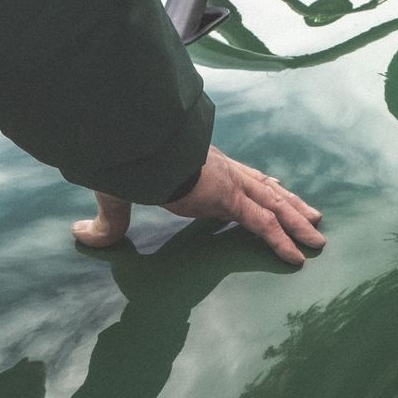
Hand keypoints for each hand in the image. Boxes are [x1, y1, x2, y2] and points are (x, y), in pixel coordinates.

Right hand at [73, 146, 324, 265]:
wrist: (130, 140)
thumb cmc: (122, 158)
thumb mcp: (115, 194)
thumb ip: (106, 220)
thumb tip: (80, 233)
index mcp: (199, 166)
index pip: (237, 175)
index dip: (259, 184)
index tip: (276, 188)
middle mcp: (220, 171)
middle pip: (265, 189)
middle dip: (289, 203)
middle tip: (311, 216)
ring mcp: (228, 184)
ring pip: (274, 207)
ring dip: (296, 223)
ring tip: (317, 238)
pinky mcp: (228, 199)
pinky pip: (263, 225)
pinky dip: (281, 242)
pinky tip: (297, 257)